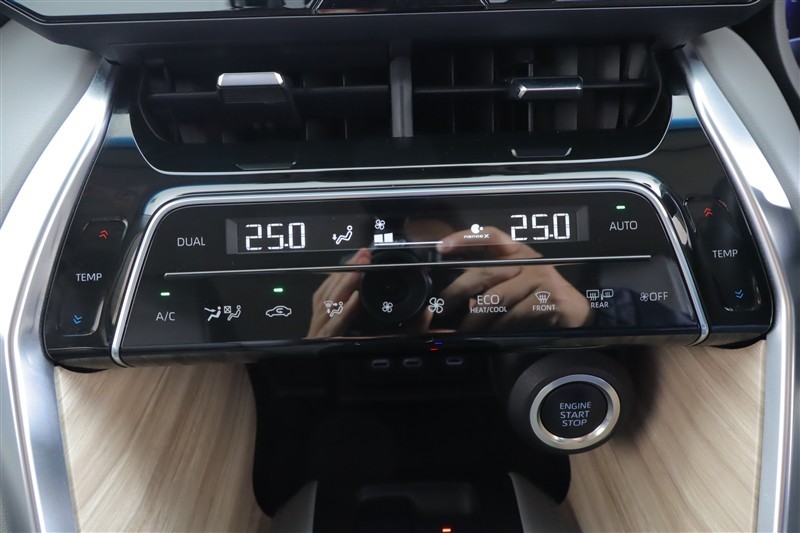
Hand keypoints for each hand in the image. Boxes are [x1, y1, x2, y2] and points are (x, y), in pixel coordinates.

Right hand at [306, 248, 370, 337]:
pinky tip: (356, 298)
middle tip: (364, 255)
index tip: (361, 254)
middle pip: (334, 286)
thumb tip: (359, 291)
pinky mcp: (327, 336)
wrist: (310, 360)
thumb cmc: (325, 338)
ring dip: (348, 282)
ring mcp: (323, 322)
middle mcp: (320, 309)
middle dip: (350, 269)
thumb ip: (346, 305)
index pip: (333, 279)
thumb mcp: (335, 318)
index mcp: (321, 302)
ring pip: (334, 298)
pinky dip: (346, 308)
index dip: (347, 265)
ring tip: (361, 268)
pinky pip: (338, 320)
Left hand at [437, 227, 590, 330]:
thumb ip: (492, 281)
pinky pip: (513, 315)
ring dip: (475, 319)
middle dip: (457, 293)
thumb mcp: (517, 281)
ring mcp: (540, 277)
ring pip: (495, 298)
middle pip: (484, 272)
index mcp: (517, 251)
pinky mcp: (548, 298)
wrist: (577, 311)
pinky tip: (490, 335)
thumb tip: (459, 297)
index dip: (466, 237)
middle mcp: (528, 260)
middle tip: (442, 308)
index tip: (443, 246)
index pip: (490, 236)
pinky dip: (497, 328)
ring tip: (463, 329)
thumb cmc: (541, 296)